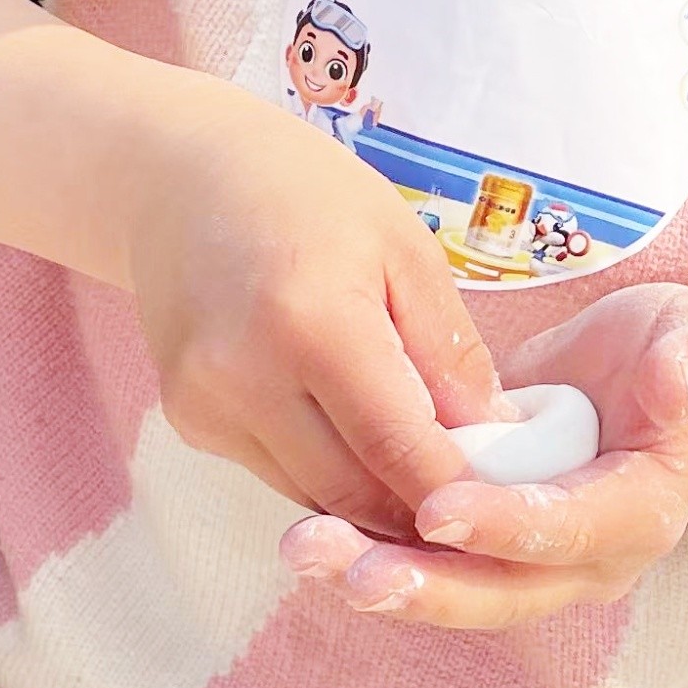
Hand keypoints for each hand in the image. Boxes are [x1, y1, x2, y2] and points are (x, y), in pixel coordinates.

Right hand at [126, 85, 499, 535]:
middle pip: (354, 492)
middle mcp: (245, 376)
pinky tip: (353, 430)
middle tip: (479, 503)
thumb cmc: (307, 195)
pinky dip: (327, 469)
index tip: (507, 503)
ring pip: (315, 495)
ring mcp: (206, 406)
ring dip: (374, 498)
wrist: (180, 178)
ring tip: (424, 464)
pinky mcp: (189, 421)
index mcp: (312, 323)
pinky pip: (279, 471)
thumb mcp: (404, 248)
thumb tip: (494, 440)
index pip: (400, 450)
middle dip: (420, 510)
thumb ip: (449, 352)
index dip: (458, 492)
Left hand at [280, 282, 687, 629]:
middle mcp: (586, 560)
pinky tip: (308, 533)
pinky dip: (367, 552)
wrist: (640, 376)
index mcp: (642, 514)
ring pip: (453, 591)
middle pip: (502, 591)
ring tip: (304, 551)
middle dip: (425, 586)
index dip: (507, 525)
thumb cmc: (669, 350)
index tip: (438, 508)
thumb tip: (674, 388)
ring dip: (379, 579)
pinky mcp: (484, 552)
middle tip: (349, 571)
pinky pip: (427, 565)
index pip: (571, 530)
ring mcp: (532, 566)